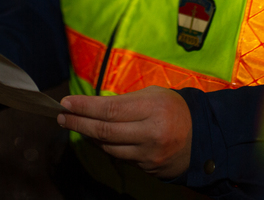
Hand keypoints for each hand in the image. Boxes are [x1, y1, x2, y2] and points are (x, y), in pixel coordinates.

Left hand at [58, 86, 191, 179]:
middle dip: (78, 123)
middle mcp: (150, 132)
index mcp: (152, 108)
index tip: (66, 103)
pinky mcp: (147, 167)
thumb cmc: (174, 109)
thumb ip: (126, 101)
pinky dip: (105, 146)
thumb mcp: (154, 95)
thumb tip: (94, 106)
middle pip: (105, 130)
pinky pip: (119, 156)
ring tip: (76, 125)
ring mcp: (148, 153)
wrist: (202, 138)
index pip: (109, 109)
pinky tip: (97, 138)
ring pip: (109, 147)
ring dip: (89, 136)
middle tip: (61, 117)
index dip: (84, 107)